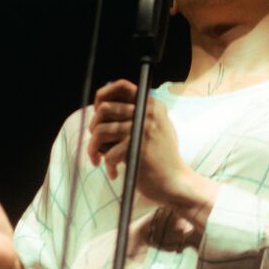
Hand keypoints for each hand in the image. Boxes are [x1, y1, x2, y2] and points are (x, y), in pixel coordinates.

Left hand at [88, 79, 194, 206]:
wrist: (175, 182)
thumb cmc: (162, 157)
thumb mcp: (157, 128)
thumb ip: (138, 115)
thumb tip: (103, 106)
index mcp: (153, 105)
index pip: (122, 86)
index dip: (103, 94)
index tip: (97, 111)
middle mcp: (149, 113)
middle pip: (104, 109)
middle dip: (93, 127)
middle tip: (97, 142)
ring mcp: (143, 130)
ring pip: (100, 131)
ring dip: (93, 148)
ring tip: (98, 159)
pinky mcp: (138, 148)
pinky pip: (108, 153)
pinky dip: (107, 166)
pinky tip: (114, 173)